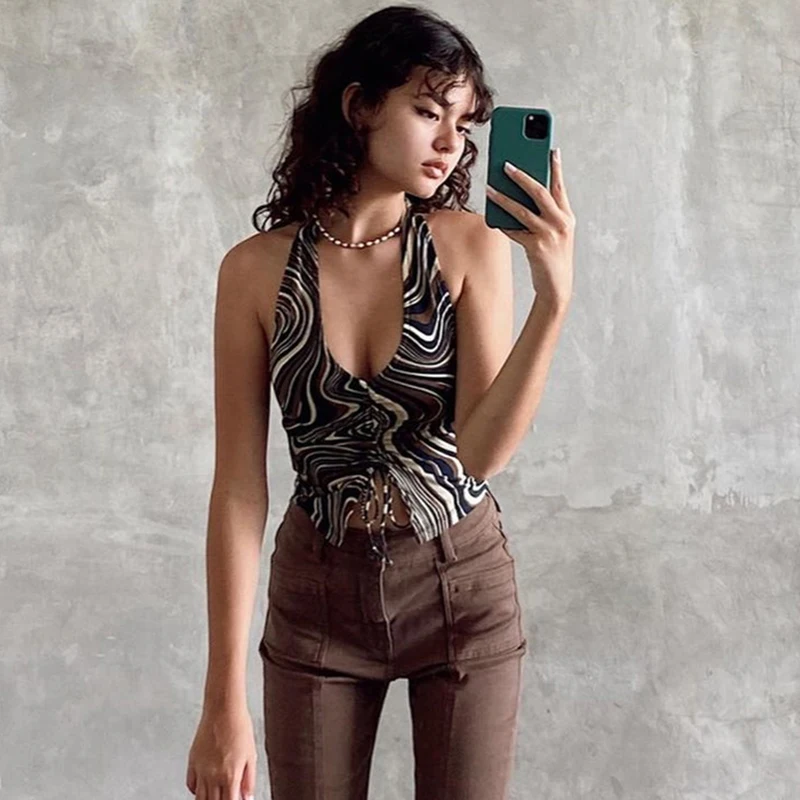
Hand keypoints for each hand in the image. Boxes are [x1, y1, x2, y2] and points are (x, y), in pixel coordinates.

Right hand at [186, 706, 256, 799]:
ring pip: (200, 798)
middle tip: (226, 796)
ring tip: (216, 795)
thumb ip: (249, 780)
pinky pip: (191, 785)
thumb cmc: (239, 727)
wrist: (223, 708)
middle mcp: (212, 776)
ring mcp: (200, 770)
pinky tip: (205, 787)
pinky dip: (197, 790)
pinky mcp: (192, 761)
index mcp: (230, 776)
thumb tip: (247, 797)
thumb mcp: (252, 755)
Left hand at [486, 148, 575, 308]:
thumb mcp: (556, 233)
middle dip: (522, 176)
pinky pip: (515, 231)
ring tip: (489, 188)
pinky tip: (492, 217)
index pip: (560, 186)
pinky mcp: (536, 247)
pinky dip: (503, 224)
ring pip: (522, 210)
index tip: (551, 149)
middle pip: (540, 192)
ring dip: (503, 198)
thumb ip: (545, 215)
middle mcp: (561, 223)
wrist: (557, 286)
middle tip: (506, 164)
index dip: (556, 167)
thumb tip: (521, 197)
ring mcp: (549, 235)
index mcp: (567, 216)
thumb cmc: (553, 257)